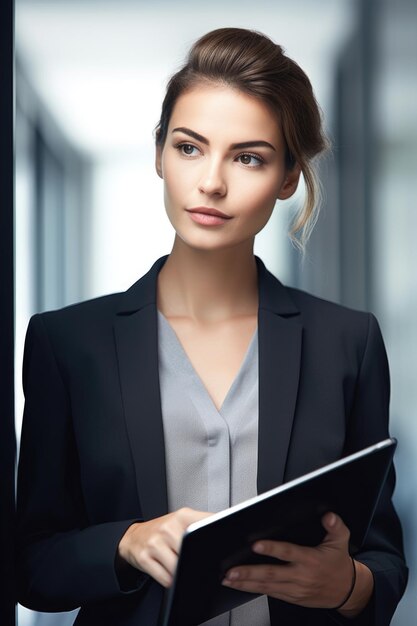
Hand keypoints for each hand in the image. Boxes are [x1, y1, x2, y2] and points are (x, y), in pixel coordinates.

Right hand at [118, 507, 211, 586]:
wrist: (133, 536)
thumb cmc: (161, 531)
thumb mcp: (181, 521)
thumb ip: (201, 525)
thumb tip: (224, 532)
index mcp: (182, 516)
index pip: (206, 524)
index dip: (215, 537)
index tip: (219, 545)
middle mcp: (168, 527)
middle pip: (192, 551)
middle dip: (196, 561)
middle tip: (194, 560)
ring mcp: (155, 543)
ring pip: (178, 568)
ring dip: (182, 572)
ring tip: (179, 564)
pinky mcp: (144, 558)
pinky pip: (165, 578)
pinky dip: (170, 580)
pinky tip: (168, 570)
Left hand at [222, 512, 368, 610]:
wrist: (347, 591)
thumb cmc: (339, 564)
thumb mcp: (342, 541)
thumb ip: (335, 527)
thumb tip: (329, 516)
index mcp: (310, 559)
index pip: (288, 553)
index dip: (271, 549)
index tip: (255, 545)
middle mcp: (300, 576)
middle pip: (271, 574)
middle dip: (249, 573)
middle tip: (231, 571)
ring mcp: (295, 589)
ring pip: (267, 586)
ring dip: (246, 583)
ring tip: (228, 580)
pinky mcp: (291, 597)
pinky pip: (270, 594)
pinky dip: (253, 590)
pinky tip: (240, 586)